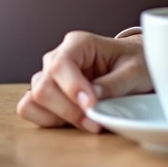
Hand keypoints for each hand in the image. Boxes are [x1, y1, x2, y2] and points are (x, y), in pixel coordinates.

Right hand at [16, 31, 149, 132]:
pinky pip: (31, 109)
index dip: (72, 88)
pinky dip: (47, 121)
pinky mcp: (49, 95)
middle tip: (95, 122)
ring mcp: (49, 77)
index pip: (61, 65)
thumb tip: (92, 99)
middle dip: (68, 110)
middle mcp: (58, 57)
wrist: (136, 66)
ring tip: (87, 122)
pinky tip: (72, 122)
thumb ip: (115, 83)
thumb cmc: (136, 62)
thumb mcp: (135, 71)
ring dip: (58, 117)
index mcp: (78, 43)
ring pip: (34, 100)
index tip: (91, 105)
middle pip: (44, 87)